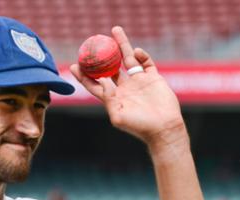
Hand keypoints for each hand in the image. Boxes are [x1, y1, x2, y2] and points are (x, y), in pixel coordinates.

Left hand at [70, 26, 184, 147]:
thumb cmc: (140, 127)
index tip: (74, 65)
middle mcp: (125, 88)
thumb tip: (102, 80)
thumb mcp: (118, 116)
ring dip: (122, 45)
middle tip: (94, 41)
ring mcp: (139, 82)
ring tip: (115, 30)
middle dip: (102, 54)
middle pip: (110, 67)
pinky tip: (136, 50)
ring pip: (128, 59)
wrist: (164, 128)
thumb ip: (108, 99)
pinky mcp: (153, 79)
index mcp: (114, 98)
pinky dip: (141, 55)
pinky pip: (146, 63)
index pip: (95, 84)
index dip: (84, 75)